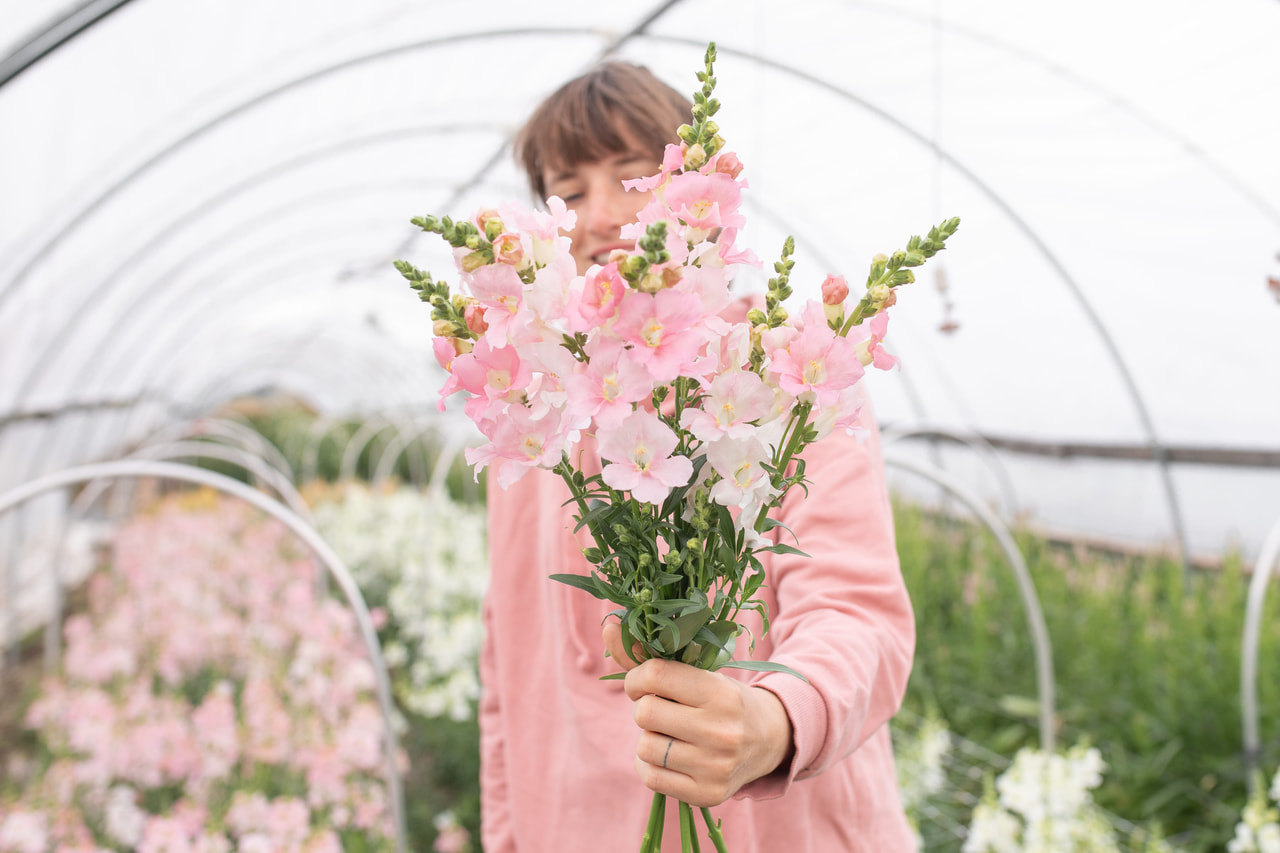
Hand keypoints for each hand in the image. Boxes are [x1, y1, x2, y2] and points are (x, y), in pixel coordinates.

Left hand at [603, 623, 794, 806]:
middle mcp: (721, 731)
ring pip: (644, 747)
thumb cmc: (723, 699)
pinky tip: (668, 755)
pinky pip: (650, 778)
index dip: (638, 677)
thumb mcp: (699, 672)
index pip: (656, 675)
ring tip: (671, 732)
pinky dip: (649, 764)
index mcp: (721, 692)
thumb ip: (649, 655)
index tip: (645, 682)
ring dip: (649, 737)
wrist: (769, 740)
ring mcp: (715, 767)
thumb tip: (609, 625)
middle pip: (645, 713)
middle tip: (660, 708)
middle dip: (644, 707)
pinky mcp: (708, 794)